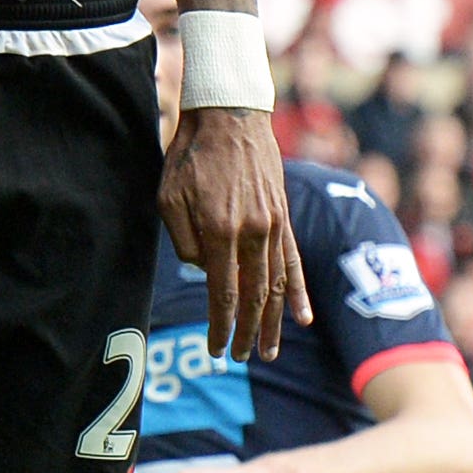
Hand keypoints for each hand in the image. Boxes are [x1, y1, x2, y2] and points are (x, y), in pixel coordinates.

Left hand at [156, 105, 307, 362]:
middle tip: (242, 357)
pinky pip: (293, 262)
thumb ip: (184, 241)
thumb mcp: (169, 197)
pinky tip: (303, 318)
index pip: (222, 292)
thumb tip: (203, 273)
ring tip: (270, 350)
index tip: (215, 349)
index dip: (220, 324)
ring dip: (273, 322)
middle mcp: (252, 232)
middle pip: (253, 296)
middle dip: (247, 331)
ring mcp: (273, 225)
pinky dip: (297, 292)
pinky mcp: (283, 217)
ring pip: (276, 284)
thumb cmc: (190, 155)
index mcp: (220, 230)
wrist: (229, 115)